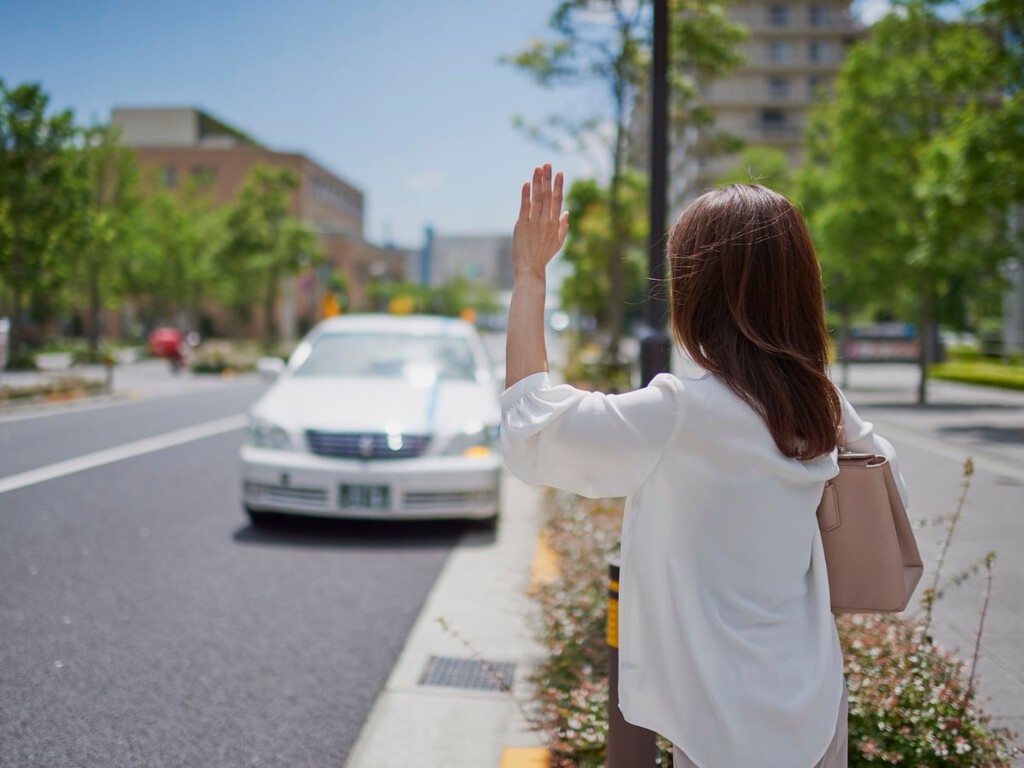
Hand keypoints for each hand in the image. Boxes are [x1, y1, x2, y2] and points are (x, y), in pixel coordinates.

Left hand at [513, 164, 568, 282]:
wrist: (530, 269)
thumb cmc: (543, 256)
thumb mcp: (558, 243)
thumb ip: (563, 227)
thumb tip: (567, 213)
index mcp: (555, 224)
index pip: (558, 200)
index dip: (559, 186)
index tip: (559, 172)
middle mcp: (546, 221)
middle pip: (548, 196)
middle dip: (548, 179)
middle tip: (547, 164)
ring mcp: (534, 223)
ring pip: (537, 198)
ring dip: (538, 182)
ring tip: (538, 168)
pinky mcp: (522, 226)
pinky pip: (524, 207)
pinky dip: (526, 195)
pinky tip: (526, 183)